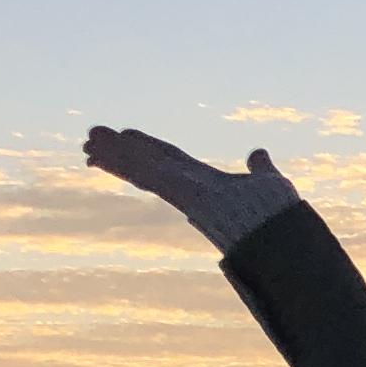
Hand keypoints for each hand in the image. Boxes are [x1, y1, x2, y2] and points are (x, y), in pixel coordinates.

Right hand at [82, 126, 276, 218]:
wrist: (279, 231)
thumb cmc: (276, 214)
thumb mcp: (268, 181)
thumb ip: (260, 168)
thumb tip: (259, 155)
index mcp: (205, 181)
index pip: (169, 158)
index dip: (147, 147)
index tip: (127, 135)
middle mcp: (188, 186)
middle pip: (146, 161)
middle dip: (121, 150)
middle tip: (92, 138)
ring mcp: (180, 191)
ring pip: (139, 168)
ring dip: (113, 155)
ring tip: (86, 144)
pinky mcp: (177, 193)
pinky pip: (143, 176)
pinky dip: (121, 164)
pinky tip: (98, 156)